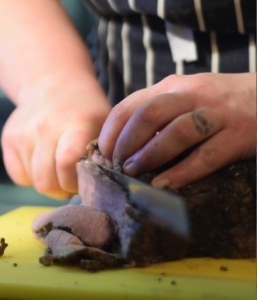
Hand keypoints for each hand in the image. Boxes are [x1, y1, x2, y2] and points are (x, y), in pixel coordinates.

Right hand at [1, 83, 109, 198]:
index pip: (67, 163)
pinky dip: (30, 176)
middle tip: (71, 180)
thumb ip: (104, 156)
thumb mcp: (105, 127)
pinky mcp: (8, 139)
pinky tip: (41, 161)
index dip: (75, 182)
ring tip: (57, 167)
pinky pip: (18, 176)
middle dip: (61, 189)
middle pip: (46, 181)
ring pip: (33, 181)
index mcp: (75, 125)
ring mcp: (23, 133)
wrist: (54, 84)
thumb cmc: (86, 113)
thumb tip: (101, 189)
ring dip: (48, 182)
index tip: (84, 181)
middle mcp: (45, 128)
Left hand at [98, 73, 255, 188]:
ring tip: (133, 172)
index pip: (130, 105)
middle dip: (126, 142)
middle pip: (149, 115)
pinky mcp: (237, 136)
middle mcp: (192, 95)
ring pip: (176, 132)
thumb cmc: (218, 103)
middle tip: (116, 164)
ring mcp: (217, 115)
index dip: (112, 131)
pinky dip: (181, 172)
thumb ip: (156, 112)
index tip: (103, 152)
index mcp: (172, 87)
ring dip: (149, 155)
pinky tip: (164, 185)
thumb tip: (119, 144)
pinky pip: (205, 156)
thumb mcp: (184, 97)